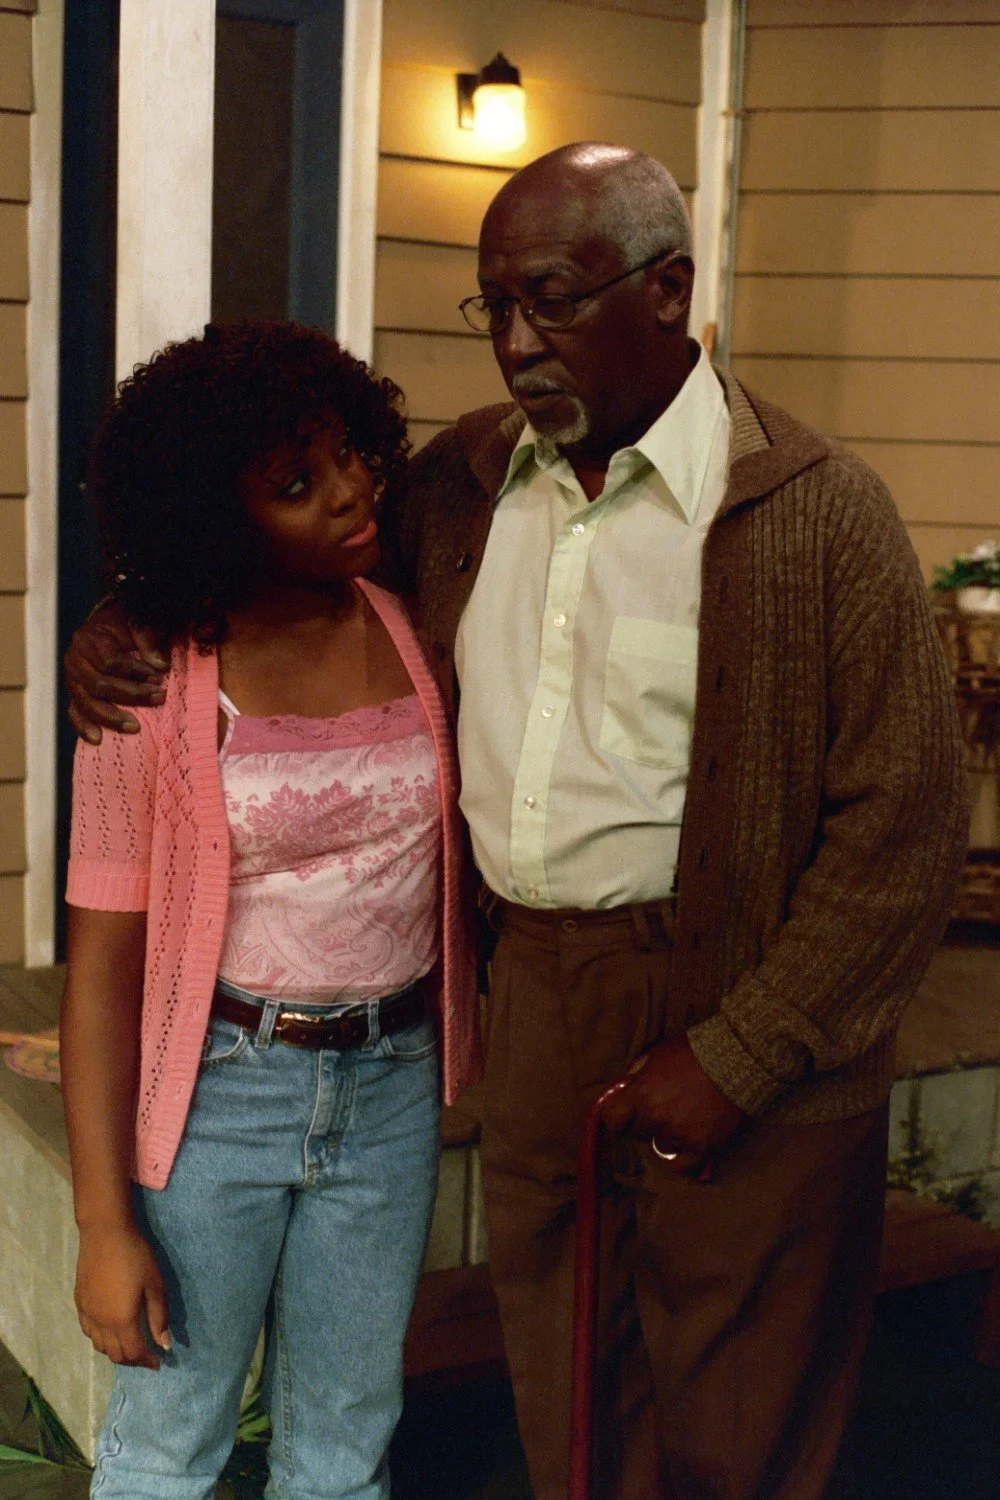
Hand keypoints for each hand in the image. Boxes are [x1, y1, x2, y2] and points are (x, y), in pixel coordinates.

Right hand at [64, 601, 167, 744]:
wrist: (110, 628)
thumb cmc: (128, 626)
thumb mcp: (139, 622)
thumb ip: (149, 636)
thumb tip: (160, 665)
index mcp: (88, 638)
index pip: (110, 662)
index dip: (136, 672)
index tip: (159, 678)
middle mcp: (74, 659)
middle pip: (99, 685)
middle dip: (131, 695)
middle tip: (159, 698)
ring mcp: (72, 679)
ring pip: (87, 703)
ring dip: (112, 717)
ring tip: (135, 727)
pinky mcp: (75, 694)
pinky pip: (75, 713)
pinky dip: (84, 727)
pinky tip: (97, 739)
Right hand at [75, 1223, 170, 1367]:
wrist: (105, 1232)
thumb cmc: (136, 1255)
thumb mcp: (155, 1284)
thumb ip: (159, 1317)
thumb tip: (165, 1345)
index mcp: (122, 1320)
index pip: (134, 1353)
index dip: (147, 1361)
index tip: (159, 1363)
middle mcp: (101, 1323)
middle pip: (115, 1354)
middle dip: (133, 1360)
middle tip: (147, 1356)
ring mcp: (87, 1313)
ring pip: (99, 1346)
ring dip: (116, 1351)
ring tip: (131, 1344)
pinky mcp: (79, 1302)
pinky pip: (88, 1331)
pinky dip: (100, 1338)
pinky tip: (110, 1330)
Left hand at [598, 1037, 745, 1172]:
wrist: (736, 1060)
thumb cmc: (694, 1052)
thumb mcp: (658, 1054)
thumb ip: (639, 1073)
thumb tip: (625, 1087)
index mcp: (641, 1094)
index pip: (612, 1119)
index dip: (616, 1118)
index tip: (623, 1115)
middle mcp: (656, 1118)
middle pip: (638, 1133)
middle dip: (645, 1122)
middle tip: (661, 1108)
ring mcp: (678, 1134)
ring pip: (660, 1147)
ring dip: (666, 1136)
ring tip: (681, 1119)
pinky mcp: (701, 1145)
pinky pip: (682, 1166)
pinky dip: (681, 1159)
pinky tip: (686, 1145)